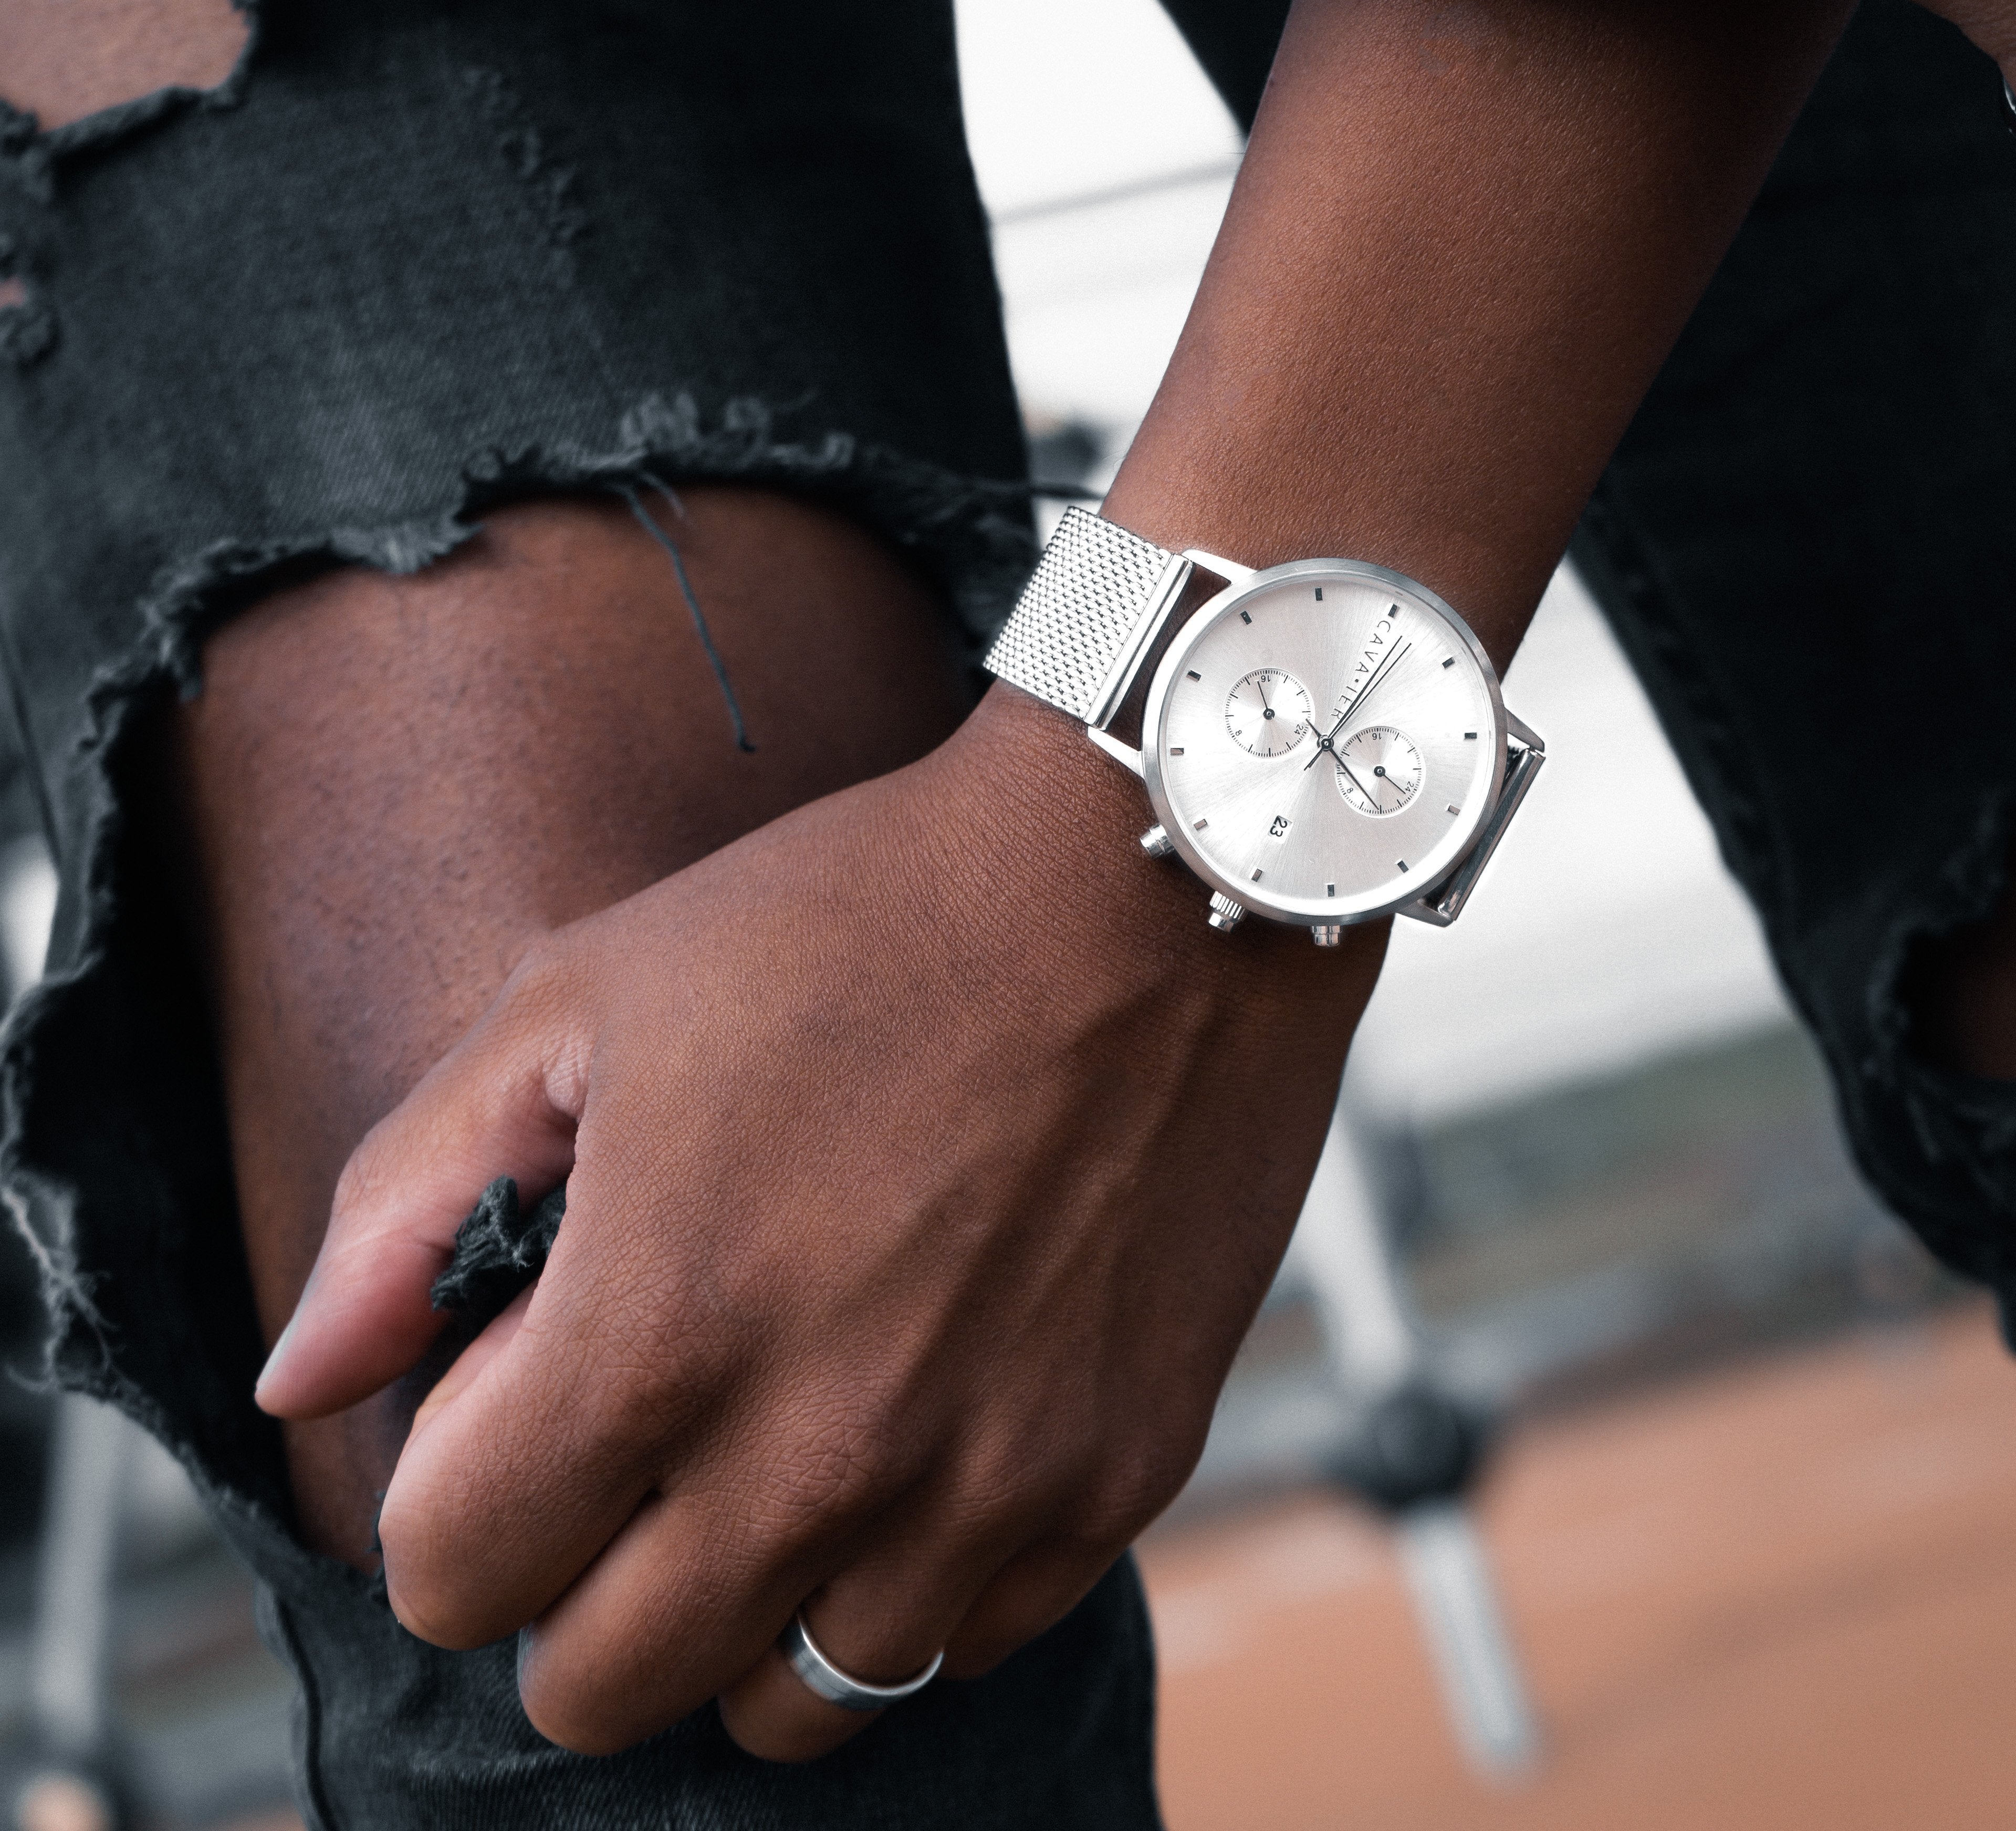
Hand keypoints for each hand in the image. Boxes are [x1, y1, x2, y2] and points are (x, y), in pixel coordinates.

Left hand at [256, 686, 1384, 1759]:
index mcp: (658, 1332)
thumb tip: (304, 1381)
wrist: (1142, 879)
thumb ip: (409, 1198)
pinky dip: (907, 1579)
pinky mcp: (1115, 1477)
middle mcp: (820, 1452)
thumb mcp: (584, 996)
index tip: (518, 1388)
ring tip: (777, 1448)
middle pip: (602, 1688)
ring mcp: (984, 1484)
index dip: (458, 1481)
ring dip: (744, 1604)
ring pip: (788, 1705)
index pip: (454, 1576)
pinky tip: (915, 1432)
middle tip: (631, 1439)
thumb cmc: (856, 915)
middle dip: (572, 1580)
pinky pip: (959, 1645)